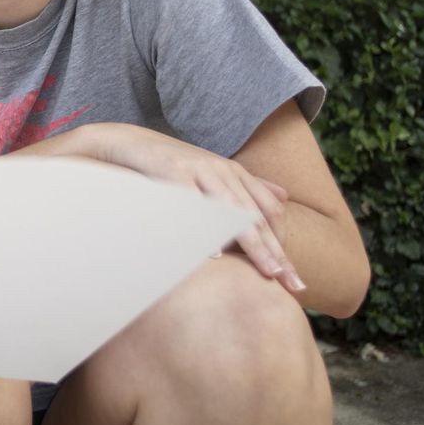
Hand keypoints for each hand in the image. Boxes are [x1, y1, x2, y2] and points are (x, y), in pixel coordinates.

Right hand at [68, 123, 304, 292]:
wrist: (131, 142)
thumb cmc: (173, 165)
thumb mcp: (214, 172)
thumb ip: (249, 184)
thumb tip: (284, 197)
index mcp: (235, 174)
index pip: (270, 212)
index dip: (283, 244)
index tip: (292, 277)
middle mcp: (222, 171)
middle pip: (256, 216)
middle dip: (274, 251)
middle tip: (289, 282)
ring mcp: (198, 170)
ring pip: (233, 211)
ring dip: (252, 244)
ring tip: (266, 271)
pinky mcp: (172, 171)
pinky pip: (193, 203)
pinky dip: (205, 228)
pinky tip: (215, 253)